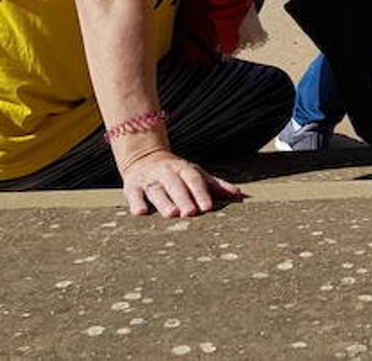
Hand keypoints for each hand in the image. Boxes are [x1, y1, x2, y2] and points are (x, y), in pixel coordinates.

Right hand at [120, 149, 243, 217]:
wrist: (144, 158)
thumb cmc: (177, 173)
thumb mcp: (196, 174)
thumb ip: (216, 185)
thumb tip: (239, 194)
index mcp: (183, 169)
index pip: (194, 180)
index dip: (201, 193)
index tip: (207, 207)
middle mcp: (166, 173)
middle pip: (176, 186)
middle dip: (183, 199)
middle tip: (190, 213)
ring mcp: (149, 179)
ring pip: (156, 191)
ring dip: (163, 202)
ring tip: (171, 214)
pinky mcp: (132, 186)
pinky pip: (133, 194)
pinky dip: (136, 203)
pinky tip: (140, 213)